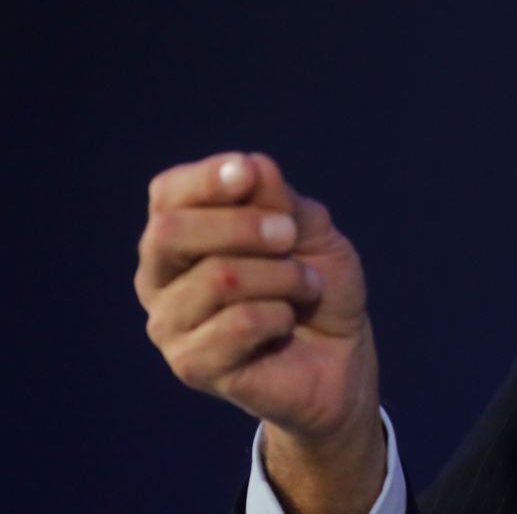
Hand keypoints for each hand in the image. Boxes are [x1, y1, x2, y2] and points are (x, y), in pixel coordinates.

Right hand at [135, 152, 383, 512]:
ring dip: (281, 275)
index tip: (249, 174)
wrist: (340, 356)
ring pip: (217, 278)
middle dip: (244, 225)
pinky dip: (280, 314)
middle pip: (170, 231)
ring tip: (305, 287)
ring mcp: (169, 324)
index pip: (167, 193)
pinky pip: (238, 323)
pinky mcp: (191, 365)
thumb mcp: (310, 231)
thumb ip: (279, 200)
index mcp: (181, 236)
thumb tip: (251, 167)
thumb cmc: (315, 285)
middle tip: (290, 235)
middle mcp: (160, 277)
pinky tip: (287, 323)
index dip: (207, 178)